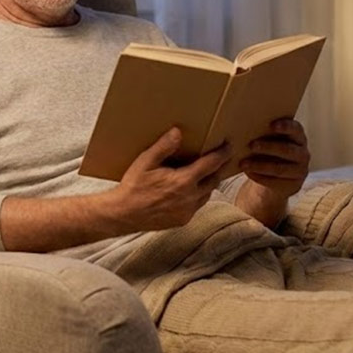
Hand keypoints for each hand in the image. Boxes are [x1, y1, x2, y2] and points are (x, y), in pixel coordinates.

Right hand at [107, 127, 231, 232]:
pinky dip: (199, 195)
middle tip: (222, 157)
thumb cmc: (133, 187)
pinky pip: (198, 205)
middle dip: (220, 168)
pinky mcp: (183, 220)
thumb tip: (177, 132)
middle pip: (215, 180)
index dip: (222, 153)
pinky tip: (190, 189)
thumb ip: (164, 147)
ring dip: (209, 182)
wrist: (123, 215)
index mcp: (183, 181)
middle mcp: (190, 198)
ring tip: (207, 172)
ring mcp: (187, 211)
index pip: (211, 164)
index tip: (228, 145)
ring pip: (208, 194)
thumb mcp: (145, 162)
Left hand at [236, 118, 309, 226]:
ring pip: (280, 168)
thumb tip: (243, 125)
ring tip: (244, 163)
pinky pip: (275, 182)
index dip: (286, 126)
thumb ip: (264, 133)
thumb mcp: (269, 141)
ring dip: (260, 166)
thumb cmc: (269, 152)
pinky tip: (248, 173)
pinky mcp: (294, 185)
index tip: (271, 125)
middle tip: (251, 145)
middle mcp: (303, 153)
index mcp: (299, 137)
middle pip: (287, 149)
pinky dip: (260, 177)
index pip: (296, 129)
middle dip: (268, 147)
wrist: (276, 177)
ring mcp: (300, 170)